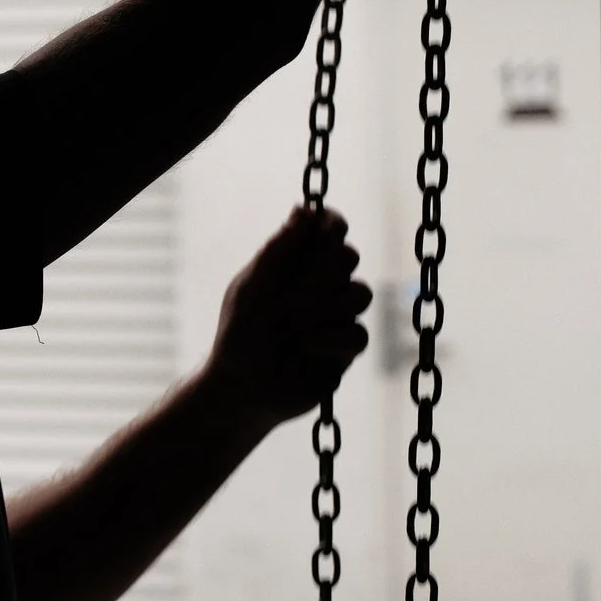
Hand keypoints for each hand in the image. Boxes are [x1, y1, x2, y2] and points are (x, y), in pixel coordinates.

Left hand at [206, 206, 368, 431]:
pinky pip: (360, 333)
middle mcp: (321, 284)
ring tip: (294, 330)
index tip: (326, 229)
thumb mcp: (251, 289)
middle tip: (290, 302)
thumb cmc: (239, 336)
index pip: (329, 228)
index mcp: (295, 262)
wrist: (243, 391)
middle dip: (322, 276)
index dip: (332, 224)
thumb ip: (278, 250)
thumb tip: (302, 209)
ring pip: (361, 293)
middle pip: (349, 256)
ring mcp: (337, 315)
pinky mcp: (347, 348)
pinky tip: (306, 349)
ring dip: (325, 311)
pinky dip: (331, 340)